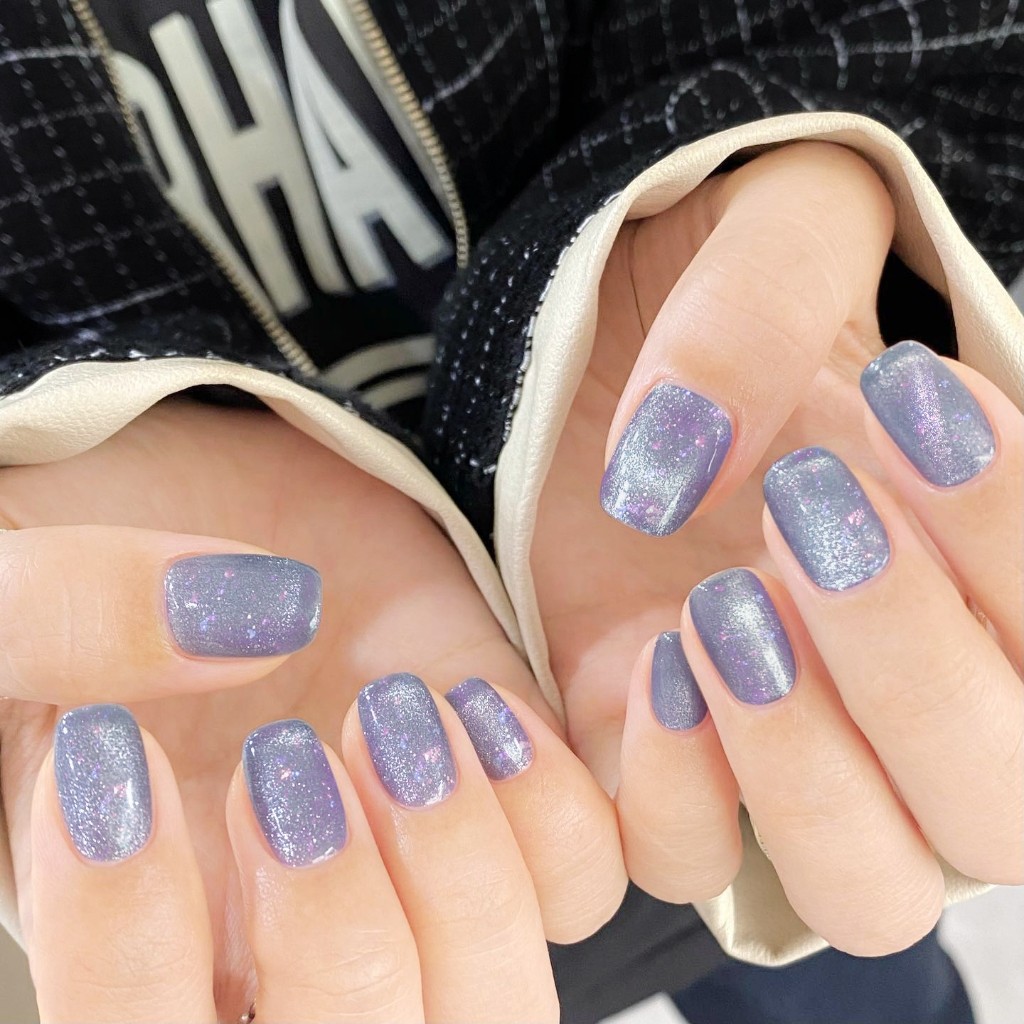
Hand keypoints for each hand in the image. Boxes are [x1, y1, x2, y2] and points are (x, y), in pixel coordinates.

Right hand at [0, 398, 625, 1016]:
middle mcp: (283, 929)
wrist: (210, 499)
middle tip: (284, 758)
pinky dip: (552, 813)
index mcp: (140, 927)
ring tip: (388, 715)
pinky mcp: (501, 784)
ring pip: (493, 1005)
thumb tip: (235, 626)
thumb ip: (66, 615)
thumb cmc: (89, 548)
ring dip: (461, 876)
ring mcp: (412, 864)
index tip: (118, 756)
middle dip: (334, 934)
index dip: (124, 944)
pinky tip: (473, 706)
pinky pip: (582, 880)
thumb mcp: (17, 575)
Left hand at [534, 141, 1022, 952]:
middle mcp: (912, 695)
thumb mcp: (770, 230)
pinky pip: (691, 861)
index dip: (1013, 538)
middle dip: (914, 663)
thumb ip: (763, 308)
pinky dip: (682, 797)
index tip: (911, 406)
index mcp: (990, 574)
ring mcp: (788, 749)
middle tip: (809, 504)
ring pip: (868, 885)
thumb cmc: (719, 287)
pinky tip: (658, 662)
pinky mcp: (657, 760)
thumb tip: (682, 462)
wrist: (603, 339)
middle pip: (995, 806)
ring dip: (810, 763)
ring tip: (725, 603)